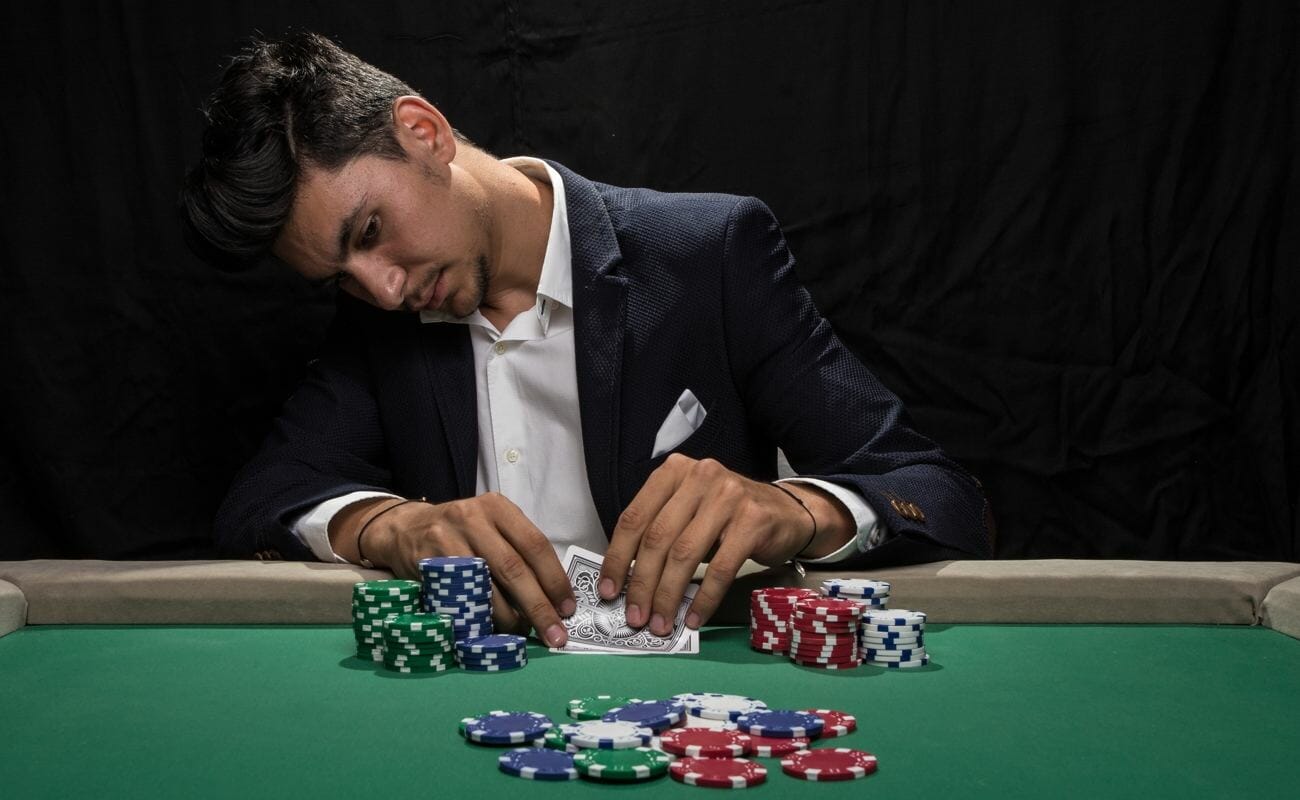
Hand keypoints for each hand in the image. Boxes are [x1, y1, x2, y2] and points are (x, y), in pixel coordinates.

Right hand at [340, 493, 575, 646]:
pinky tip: (490, 631)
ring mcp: (446, 541)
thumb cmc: (463, 533)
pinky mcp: (426, 565)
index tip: (567, 609)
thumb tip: (555, 598)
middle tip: (554, 635)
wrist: (405, 529)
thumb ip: (520, 552)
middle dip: (538, 607)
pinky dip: (477, 619)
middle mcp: (472, 519)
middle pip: (513, 569)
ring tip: (522, 634)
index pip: (535, 545)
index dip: (554, 580)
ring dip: (508, 619)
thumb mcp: (492, 526)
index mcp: (497, 508)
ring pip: (485, 588)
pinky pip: (458, 599)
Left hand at [596, 454, 853, 636]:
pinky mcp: (753, 520)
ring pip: (684, 555)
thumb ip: (659, 532)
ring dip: (668, 596)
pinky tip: (694, 618)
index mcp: (674, 471)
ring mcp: (728, 496)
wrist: (787, 511)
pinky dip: (703, 598)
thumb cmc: (728, 515)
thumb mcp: (689, 510)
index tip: (608, 591)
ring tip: (661, 623)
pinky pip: (720, 568)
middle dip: (642, 584)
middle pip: (657, 538)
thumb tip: (625, 580)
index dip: (618, 558)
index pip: (634, 517)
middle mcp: (699, 476)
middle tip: (634, 616)